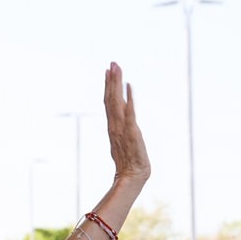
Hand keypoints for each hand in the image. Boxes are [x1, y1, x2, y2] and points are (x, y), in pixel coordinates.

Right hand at [104, 62, 149, 183]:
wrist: (132, 176)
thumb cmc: (129, 162)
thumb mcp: (124, 142)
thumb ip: (122, 129)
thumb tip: (123, 120)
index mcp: (113, 126)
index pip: (109, 102)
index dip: (108, 86)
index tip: (108, 70)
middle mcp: (115, 125)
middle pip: (111, 98)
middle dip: (111, 80)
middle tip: (112, 62)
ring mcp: (122, 128)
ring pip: (116, 102)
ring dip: (116, 84)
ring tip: (116, 68)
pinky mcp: (132, 132)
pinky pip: (129, 112)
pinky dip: (129, 98)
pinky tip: (129, 86)